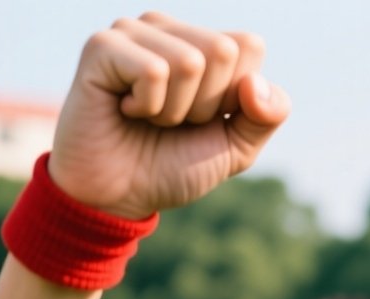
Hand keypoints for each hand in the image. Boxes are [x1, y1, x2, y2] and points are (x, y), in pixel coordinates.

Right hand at [47, 13, 289, 218]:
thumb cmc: (173, 166)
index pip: (249, 45)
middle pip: (222, 50)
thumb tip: (255, 83)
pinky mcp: (102, 46)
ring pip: (189, 61)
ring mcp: (133, 32)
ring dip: (174, 110)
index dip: (234, 97)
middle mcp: (168, 28)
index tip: (202, 118)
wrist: (119, 197)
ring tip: (146, 117)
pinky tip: (124, 110)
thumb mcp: (236, 147)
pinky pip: (153, 71)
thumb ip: (267, 116)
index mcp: (201, 42)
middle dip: (205, 105)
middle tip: (171, 121)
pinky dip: (147, 107)